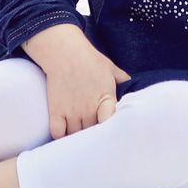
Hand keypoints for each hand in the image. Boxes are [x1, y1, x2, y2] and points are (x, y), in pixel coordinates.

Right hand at [22, 24, 129, 138]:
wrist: (64, 52)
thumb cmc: (88, 58)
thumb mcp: (110, 67)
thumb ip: (121, 79)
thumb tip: (131, 83)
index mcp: (106, 99)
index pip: (111, 124)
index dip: (110, 129)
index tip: (108, 129)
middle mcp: (90, 108)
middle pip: (92, 133)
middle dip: (92, 134)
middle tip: (90, 133)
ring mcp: (72, 111)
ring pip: (75, 135)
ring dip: (76, 135)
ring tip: (77, 133)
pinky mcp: (56, 111)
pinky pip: (58, 133)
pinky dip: (60, 135)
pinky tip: (63, 130)